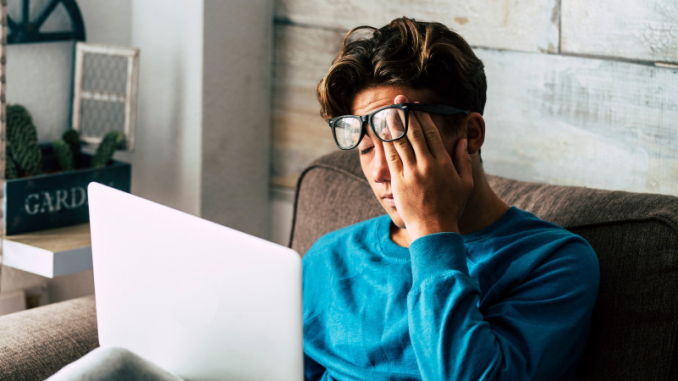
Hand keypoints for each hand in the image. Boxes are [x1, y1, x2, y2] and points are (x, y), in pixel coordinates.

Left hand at [383, 95, 473, 240]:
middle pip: (413, 132)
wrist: (433, 229)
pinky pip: (390, 157)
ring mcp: (411, 173)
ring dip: (392, 124)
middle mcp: (427, 164)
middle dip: (405, 114)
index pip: (430, 133)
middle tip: (398, 100)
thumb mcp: (465, 183)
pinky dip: (386, 143)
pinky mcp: (398, 181)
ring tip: (387, 110)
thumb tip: (461, 141)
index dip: (421, 117)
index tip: (415, 106)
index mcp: (443, 162)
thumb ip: (463, 160)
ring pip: (400, 142)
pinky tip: (382, 132)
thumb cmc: (451, 207)